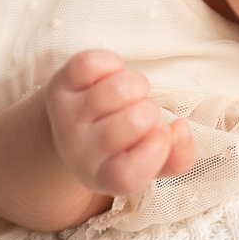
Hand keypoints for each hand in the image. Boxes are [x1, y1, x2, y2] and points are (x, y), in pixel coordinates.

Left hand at [44, 50, 195, 197]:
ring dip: (137, 84)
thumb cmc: (124, 145)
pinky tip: (112, 75)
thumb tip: (180, 129)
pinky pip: (90, 65)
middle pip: (131, 123)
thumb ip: (178, 157)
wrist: (76, 128)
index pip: (128, 174)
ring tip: (132, 94)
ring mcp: (66, 118)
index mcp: (104, 177)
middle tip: (144, 113)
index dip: (156, 150)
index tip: (163, 133)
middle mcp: (79, 152)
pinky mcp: (58, 88)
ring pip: (116, 91)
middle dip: (150, 111)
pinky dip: (111, 63)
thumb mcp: (152, 163)